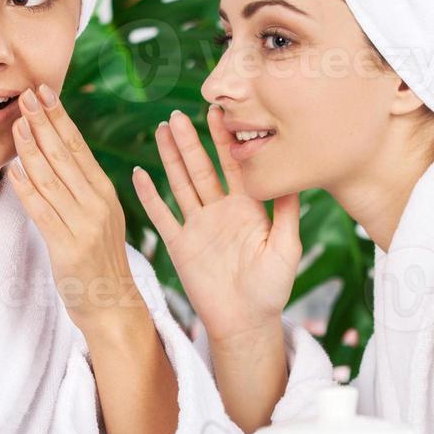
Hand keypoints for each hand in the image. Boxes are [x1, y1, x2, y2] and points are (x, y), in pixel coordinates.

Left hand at [6, 84, 144, 335]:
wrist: (113, 304)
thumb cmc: (99, 260)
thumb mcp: (97, 217)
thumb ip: (80, 188)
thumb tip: (54, 153)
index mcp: (105, 193)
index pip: (79, 146)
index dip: (60, 117)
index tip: (44, 91)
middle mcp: (97, 204)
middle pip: (65, 156)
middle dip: (43, 122)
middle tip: (25, 95)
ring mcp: (83, 226)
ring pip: (51, 179)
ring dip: (31, 148)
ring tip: (15, 123)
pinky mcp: (67, 248)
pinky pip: (42, 212)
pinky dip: (27, 189)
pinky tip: (14, 169)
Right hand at [132, 105, 300, 344]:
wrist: (245, 322)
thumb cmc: (272, 289)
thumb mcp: (287, 247)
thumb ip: (287, 213)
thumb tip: (294, 176)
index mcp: (247, 208)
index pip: (233, 165)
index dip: (224, 139)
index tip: (217, 111)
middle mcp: (220, 211)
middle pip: (202, 168)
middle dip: (190, 141)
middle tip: (178, 113)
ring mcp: (198, 226)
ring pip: (180, 184)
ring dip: (170, 158)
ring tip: (160, 130)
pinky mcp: (180, 245)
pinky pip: (162, 216)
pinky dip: (149, 196)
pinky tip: (139, 174)